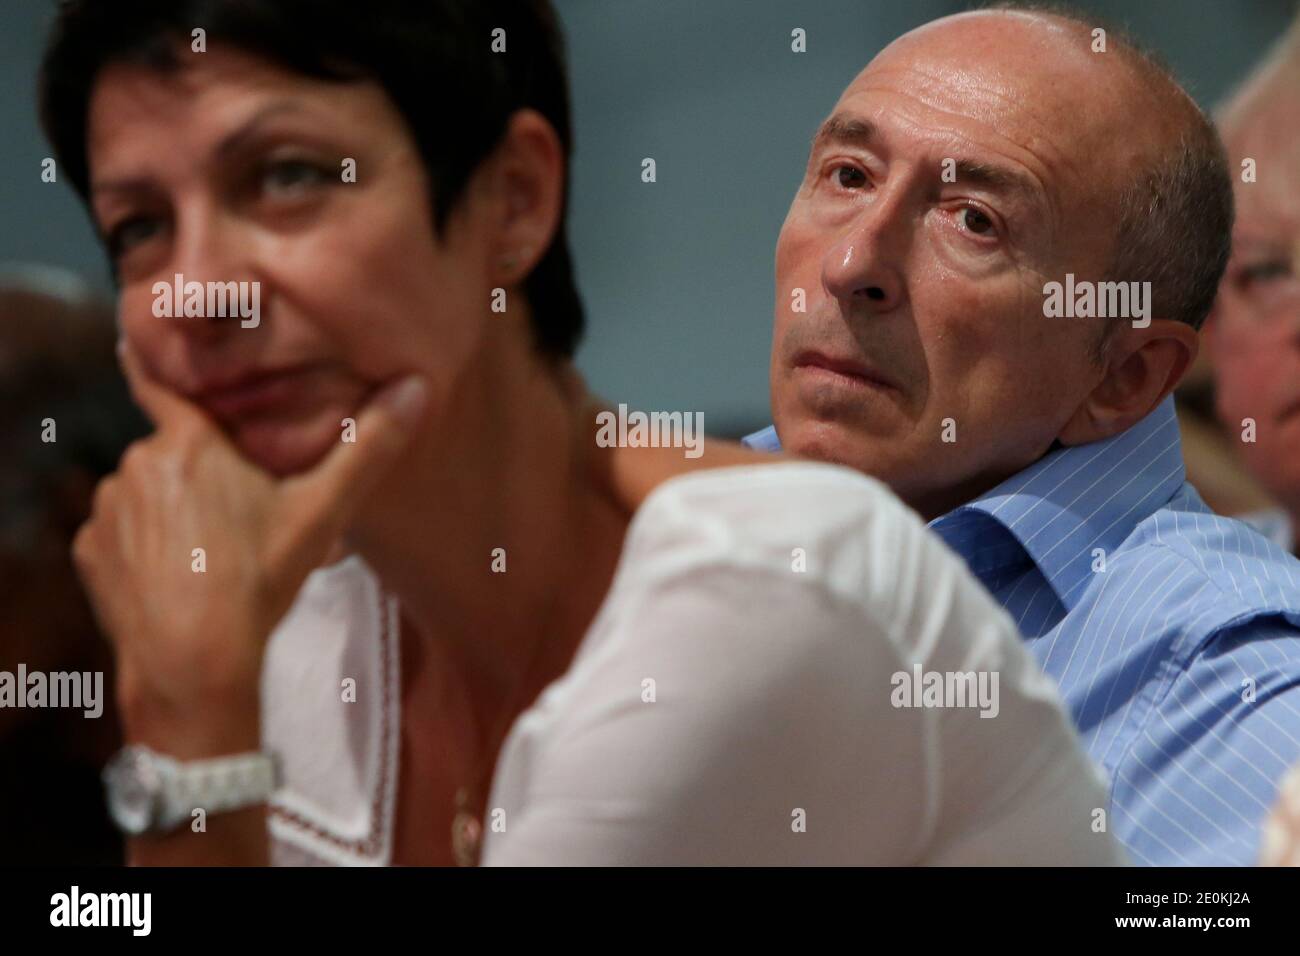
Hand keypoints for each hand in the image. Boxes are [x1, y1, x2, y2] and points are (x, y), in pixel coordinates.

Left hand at [72, 345, 427, 756]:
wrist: (192, 662)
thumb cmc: (259, 579)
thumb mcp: (323, 511)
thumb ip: (370, 447)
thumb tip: (417, 387)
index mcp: (190, 443)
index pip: (162, 386)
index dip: (156, 364)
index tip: (141, 339)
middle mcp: (137, 464)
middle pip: (173, 451)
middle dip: (202, 471)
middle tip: (242, 512)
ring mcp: (108, 511)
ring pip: (146, 491)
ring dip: (171, 507)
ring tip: (211, 550)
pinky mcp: (91, 553)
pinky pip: (120, 532)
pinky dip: (143, 545)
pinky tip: (175, 572)